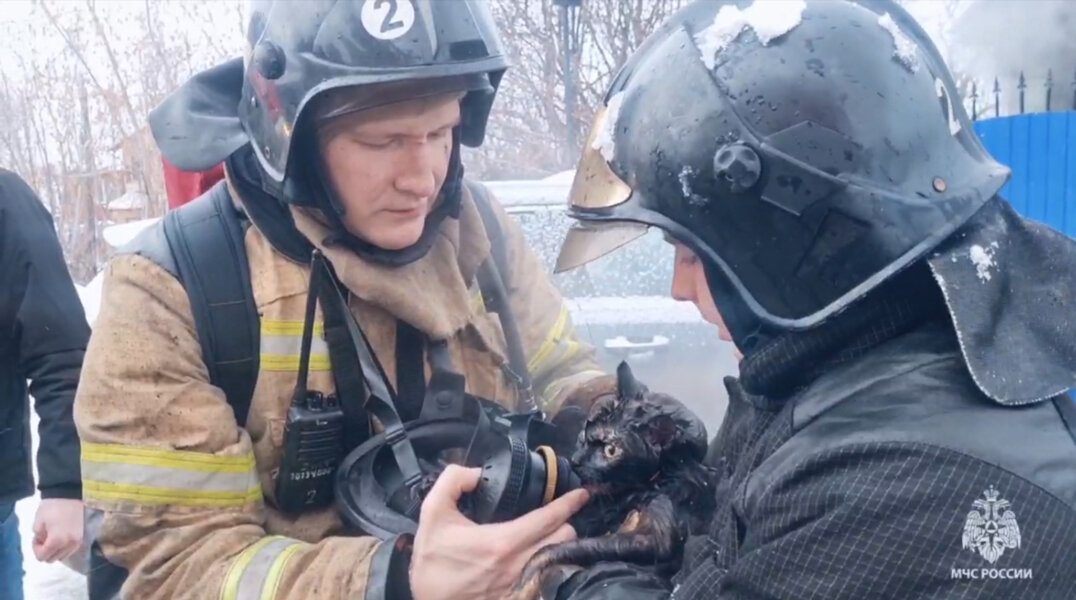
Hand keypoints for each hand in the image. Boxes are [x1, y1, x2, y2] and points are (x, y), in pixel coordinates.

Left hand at [32, 498, 83, 561]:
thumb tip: (43, 543)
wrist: (70, 494)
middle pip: (52, 559)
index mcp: (57, 541)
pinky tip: (62, 537)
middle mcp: (69, 545)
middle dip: (45, 551)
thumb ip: (38, 538)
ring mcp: (78, 542)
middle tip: (44, 537)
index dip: (36, 548)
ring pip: (62, 556)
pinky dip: (64, 548)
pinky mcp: (82, 537)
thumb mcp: (38, 523)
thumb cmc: (51, 507)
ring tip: (53, 536)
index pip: (42, 557)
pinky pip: (71, 550)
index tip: (36, 537)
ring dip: (55, 550)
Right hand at [410, 464, 589, 599]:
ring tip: (550, 534)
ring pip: (560, 558)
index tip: (581, 494)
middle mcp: (518, 565)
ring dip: (558, 544)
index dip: (569, 502)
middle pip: (565, 539)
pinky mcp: (519, 597)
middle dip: (565, 523)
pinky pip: (548, 577)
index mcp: (503, 542)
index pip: (550, 518)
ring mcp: (522, 585)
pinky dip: (549, 563)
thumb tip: (477, 472)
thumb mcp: (432, 513)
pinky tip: (539, 556)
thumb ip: (453, 481)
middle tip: (558, 514)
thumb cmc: (432, 563)